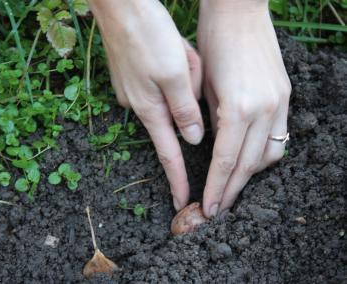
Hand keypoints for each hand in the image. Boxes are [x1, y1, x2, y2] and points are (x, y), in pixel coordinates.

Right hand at [89, 0, 203, 209]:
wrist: (119, 4)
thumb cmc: (148, 34)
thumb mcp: (174, 72)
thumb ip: (184, 109)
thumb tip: (193, 139)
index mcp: (151, 107)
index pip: (169, 153)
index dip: (178, 178)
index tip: (183, 201)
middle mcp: (139, 104)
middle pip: (171, 118)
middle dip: (184, 111)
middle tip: (185, 71)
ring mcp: (133, 90)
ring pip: (169, 97)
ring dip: (180, 81)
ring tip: (175, 51)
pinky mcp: (133, 76)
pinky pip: (161, 82)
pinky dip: (173, 72)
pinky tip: (171, 50)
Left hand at [197, 0, 291, 216]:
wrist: (238, 10)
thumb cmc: (212, 43)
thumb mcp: (202, 86)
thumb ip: (212, 120)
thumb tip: (214, 146)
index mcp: (239, 108)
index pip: (226, 161)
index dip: (215, 187)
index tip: (208, 207)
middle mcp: (265, 109)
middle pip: (248, 164)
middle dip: (230, 189)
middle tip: (217, 208)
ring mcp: (280, 103)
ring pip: (268, 155)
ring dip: (249, 176)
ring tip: (231, 188)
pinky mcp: (286, 96)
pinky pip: (279, 138)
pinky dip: (264, 155)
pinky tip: (250, 162)